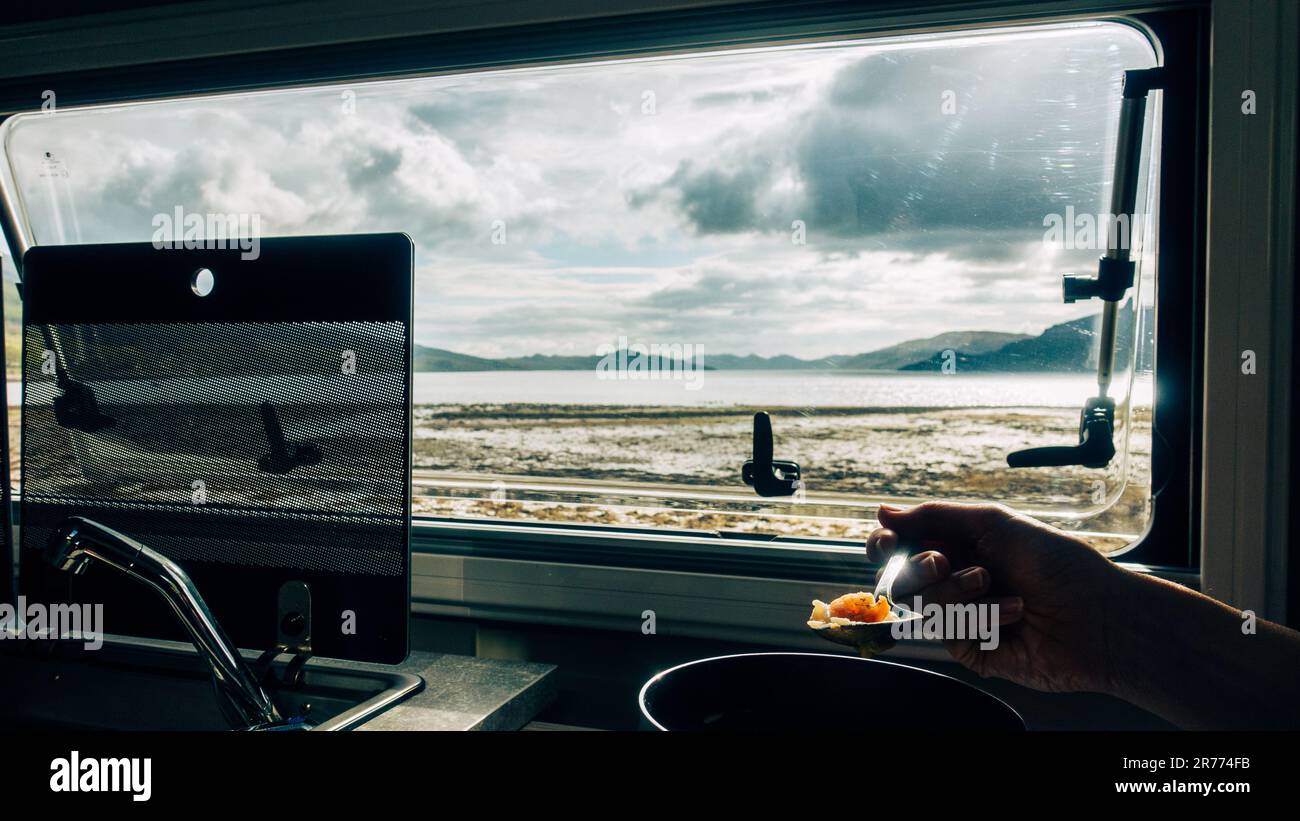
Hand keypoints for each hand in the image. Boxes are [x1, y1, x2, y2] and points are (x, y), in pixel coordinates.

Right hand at [866, 501, 1128, 693]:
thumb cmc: (1057, 564)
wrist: (1098, 616)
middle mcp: (956, 582)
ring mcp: (963, 618)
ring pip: (922, 606)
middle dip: (918, 568)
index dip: (885, 545)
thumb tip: (883, 511)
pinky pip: (950, 633)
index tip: (885, 542)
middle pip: (900, 579)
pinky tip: (1013, 613)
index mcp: (958, 547)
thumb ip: (935, 516)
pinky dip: (981, 617)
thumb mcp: (995, 523)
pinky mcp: (972, 650)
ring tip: (996, 585)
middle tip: (942, 562)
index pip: (901, 547)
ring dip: (956, 591)